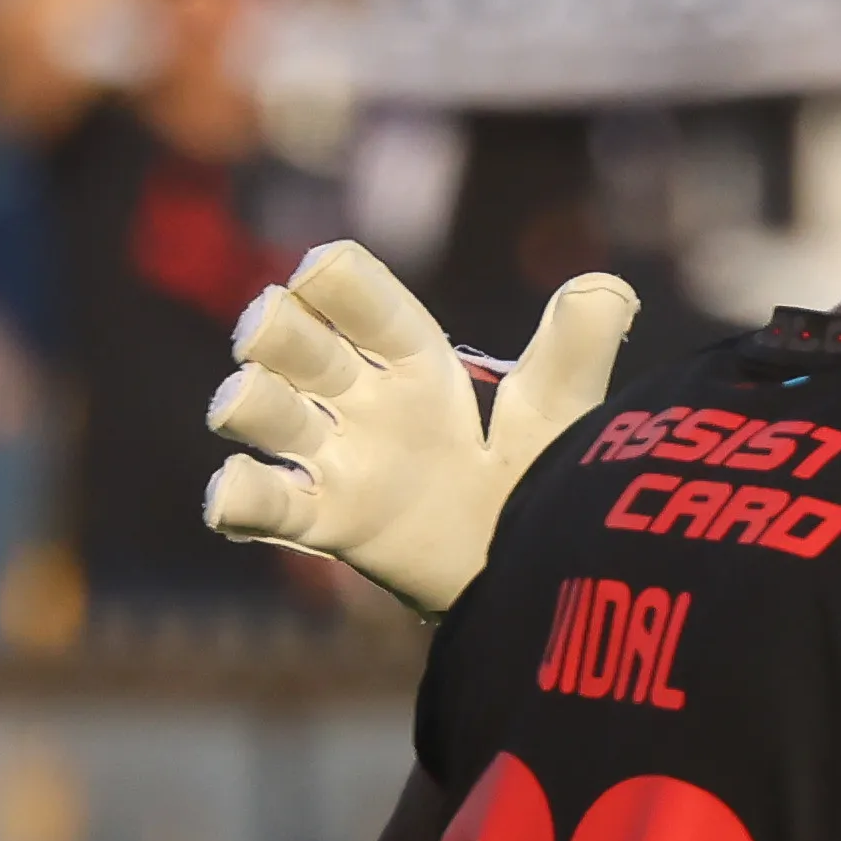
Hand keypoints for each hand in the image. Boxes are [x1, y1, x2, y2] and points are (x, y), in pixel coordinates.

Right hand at [205, 242, 637, 619]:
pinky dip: (235, 495)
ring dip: (247, 400)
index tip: (320, 270)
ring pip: (260, 409)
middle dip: (269, 328)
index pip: (355, 297)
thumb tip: (608, 287)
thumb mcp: (560, 412)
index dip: (331, 280)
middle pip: (287, 340)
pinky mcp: (326, 522)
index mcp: (413, 359)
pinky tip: (231, 492)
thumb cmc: (538, 476)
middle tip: (267, 332)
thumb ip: (575, 352)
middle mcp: (360, 399)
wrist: (528, 571)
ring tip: (248, 405)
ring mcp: (335, 459)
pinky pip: (262, 504)